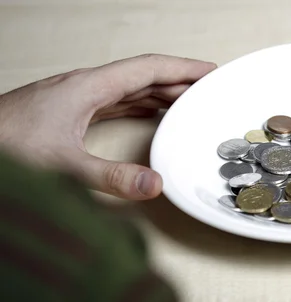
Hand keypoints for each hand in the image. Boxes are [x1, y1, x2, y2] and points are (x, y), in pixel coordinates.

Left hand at [0, 54, 215, 199]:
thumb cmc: (4, 146)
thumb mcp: (61, 165)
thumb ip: (110, 177)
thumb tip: (155, 184)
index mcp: (89, 87)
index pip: (148, 69)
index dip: (183, 68)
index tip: (209, 71)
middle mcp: (85, 87)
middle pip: (143, 76)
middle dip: (179, 81)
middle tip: (208, 91)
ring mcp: (77, 98)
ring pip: (129, 88)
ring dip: (161, 93)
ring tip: (187, 103)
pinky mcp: (70, 111)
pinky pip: (116, 101)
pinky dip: (141, 105)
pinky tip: (149, 114)